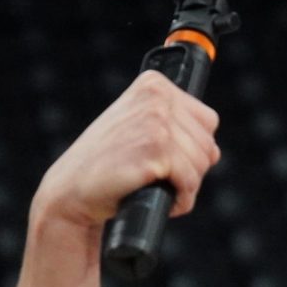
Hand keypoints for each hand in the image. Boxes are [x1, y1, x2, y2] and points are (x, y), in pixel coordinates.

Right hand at [31, 71, 219, 228]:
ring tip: (156, 186)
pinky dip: (180, 200)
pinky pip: (189, 184)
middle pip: (208, 146)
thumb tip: (213, 150)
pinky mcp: (155, 151)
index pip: (208, 121)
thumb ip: (173, 124)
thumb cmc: (108, 162)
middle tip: (160, 177)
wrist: (72, 189)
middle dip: (191, 170)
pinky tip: (160, 198)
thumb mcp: (138, 127)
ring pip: (202, 166)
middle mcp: (157, 97)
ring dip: (185, 187)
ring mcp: (156, 123)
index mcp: (154, 85)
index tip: (166, 157)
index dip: (193, 148)